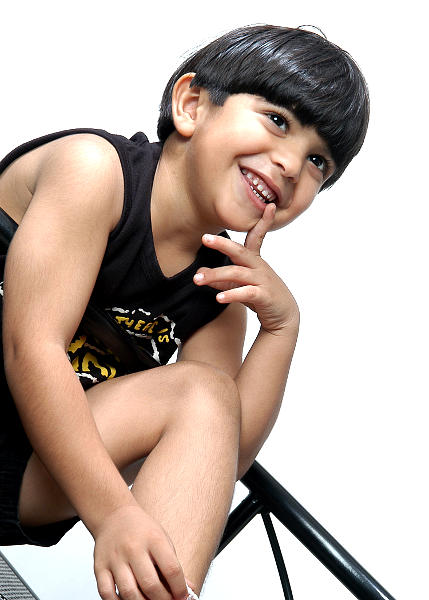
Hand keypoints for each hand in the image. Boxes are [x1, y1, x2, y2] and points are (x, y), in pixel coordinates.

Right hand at [93, 504, 188, 599]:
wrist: (114, 514)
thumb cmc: (142, 530)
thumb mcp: (162, 540)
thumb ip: (173, 565)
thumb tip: (189, 589)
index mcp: (154, 539)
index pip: (171, 569)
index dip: (179, 588)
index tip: (183, 597)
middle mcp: (134, 548)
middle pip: (150, 584)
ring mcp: (115, 558)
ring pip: (129, 592)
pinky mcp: (100, 567)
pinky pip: (106, 593)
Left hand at [194, 204, 298, 334]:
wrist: (283, 316)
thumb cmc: (261, 296)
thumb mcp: (240, 286)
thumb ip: (222, 279)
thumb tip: (200, 273)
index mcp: (255, 260)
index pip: (257, 237)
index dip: (263, 222)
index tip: (270, 206)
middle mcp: (259, 267)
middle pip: (240, 252)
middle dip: (223, 244)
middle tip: (205, 238)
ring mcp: (263, 281)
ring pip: (237, 273)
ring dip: (216, 275)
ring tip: (198, 279)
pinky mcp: (264, 296)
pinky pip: (246, 293)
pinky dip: (231, 294)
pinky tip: (219, 298)